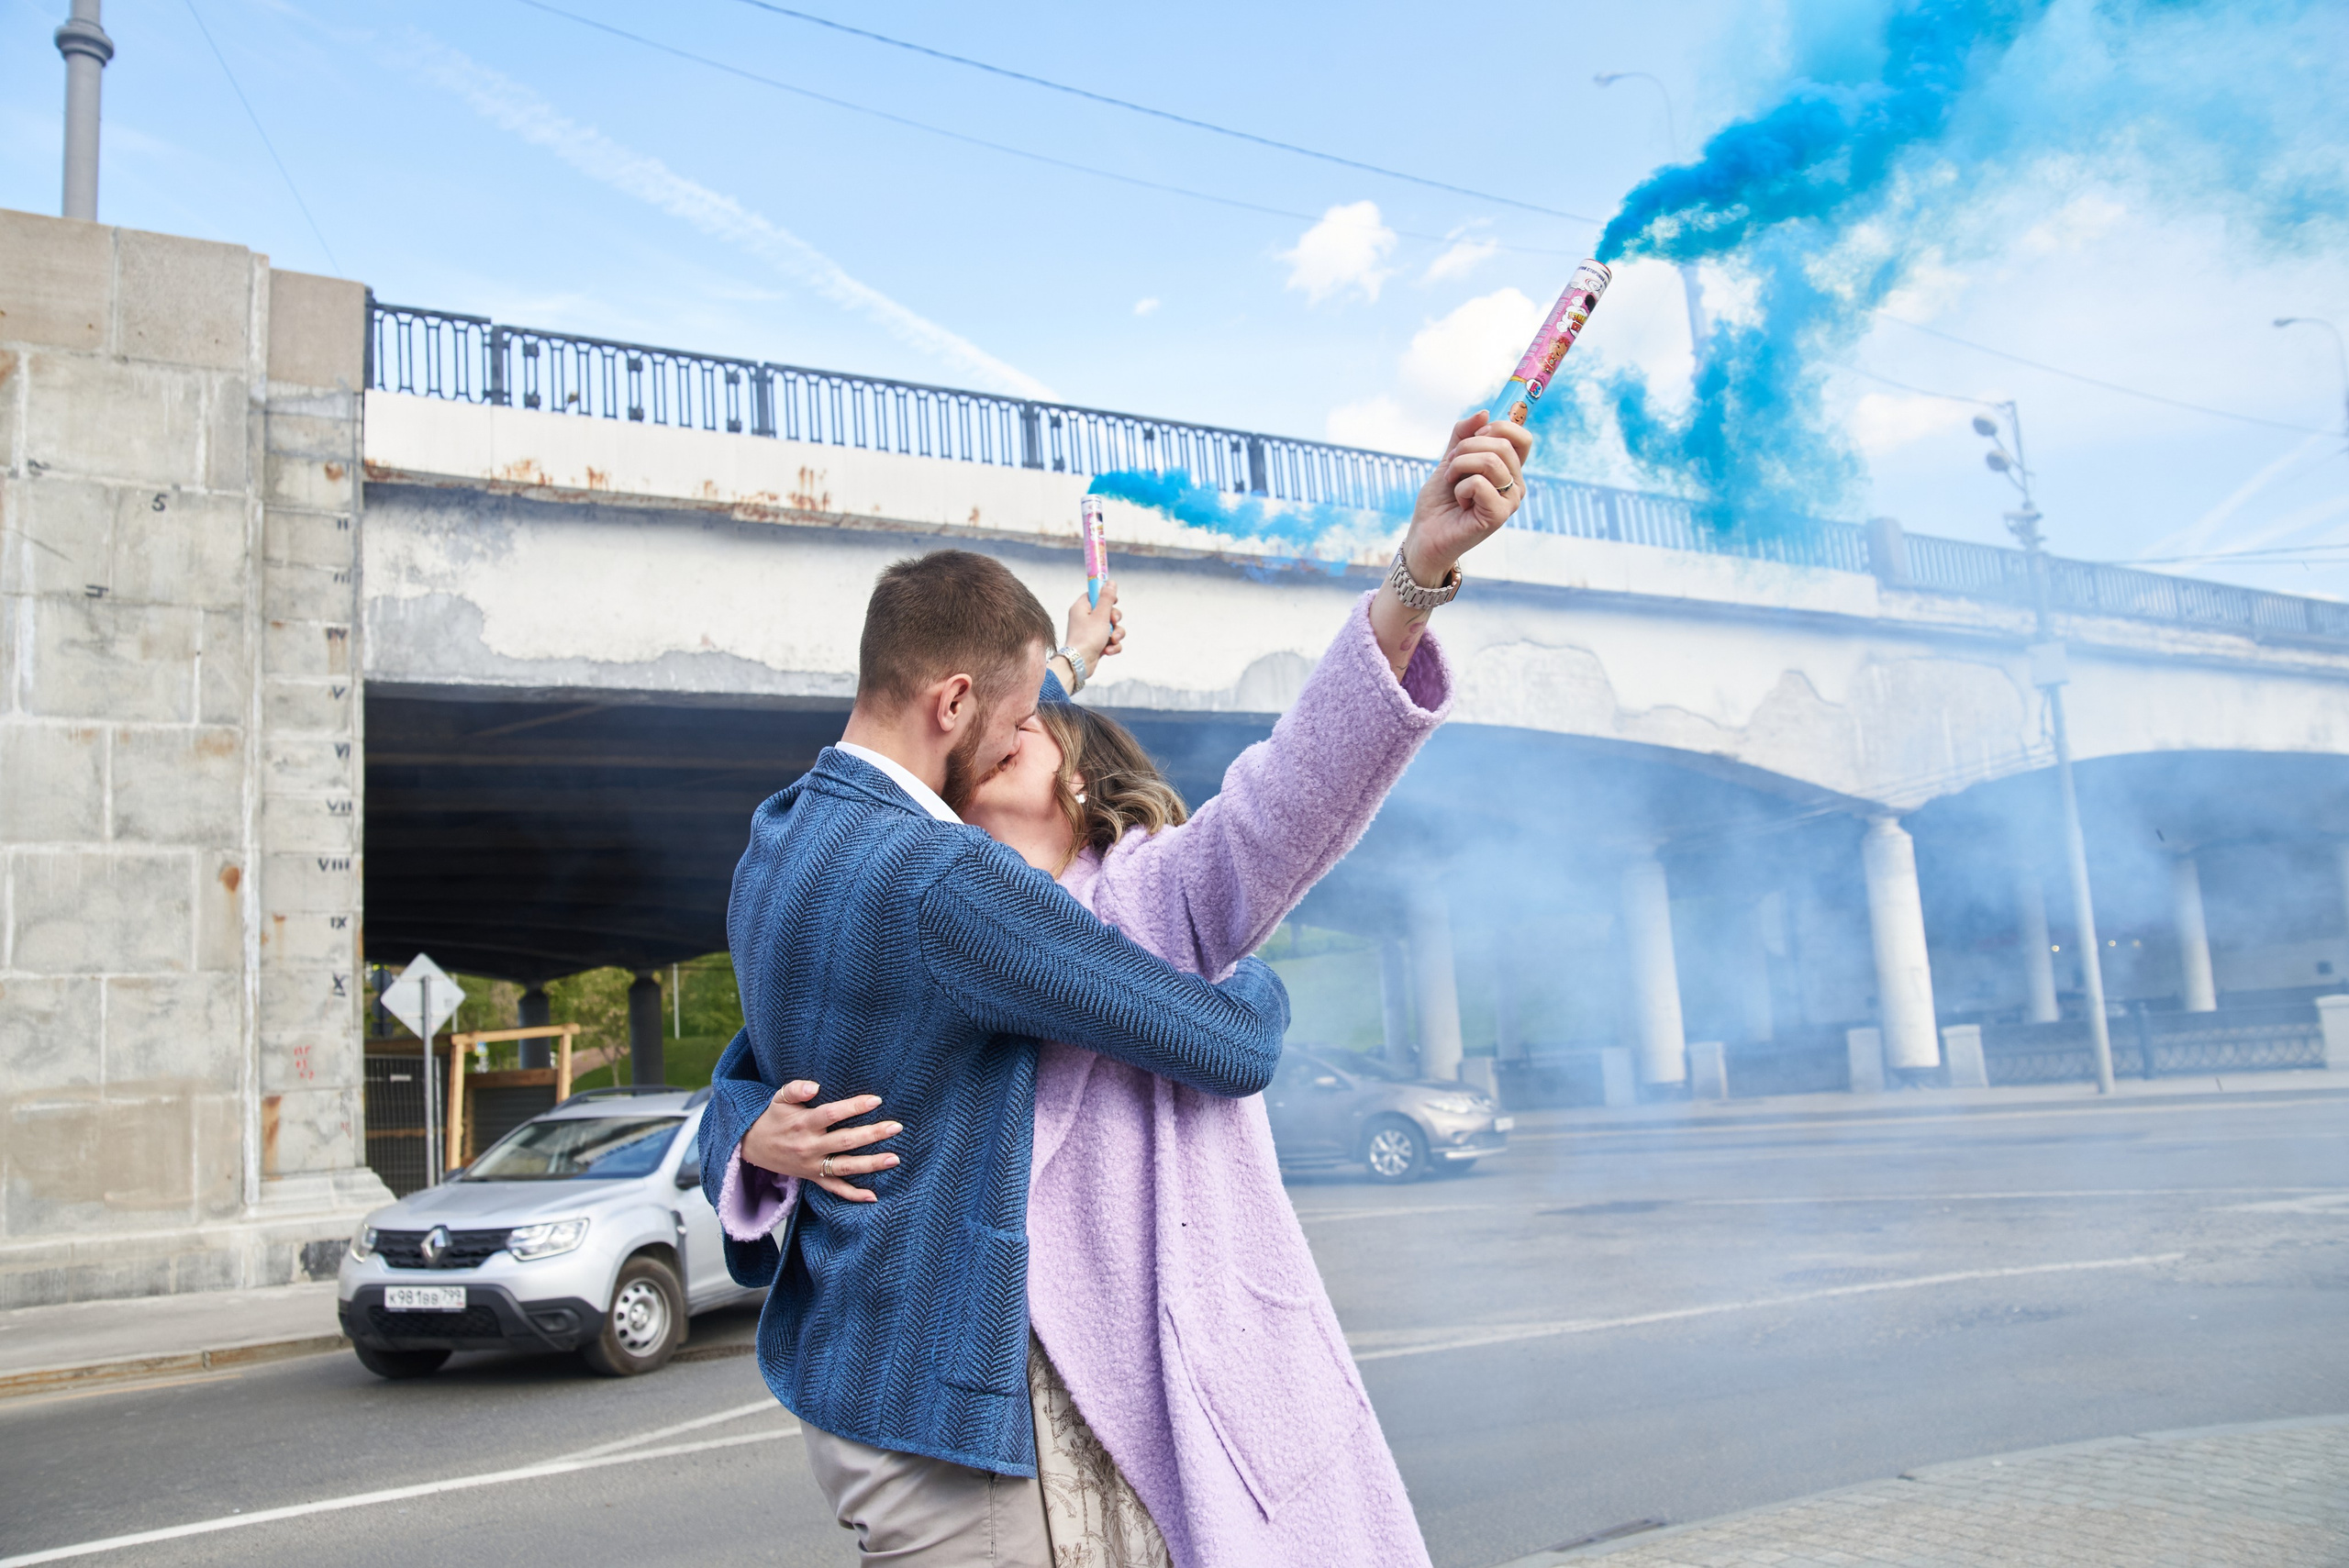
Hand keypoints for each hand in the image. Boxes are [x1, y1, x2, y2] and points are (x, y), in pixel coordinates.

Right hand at [738, 1080, 901, 1203]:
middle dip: (872, 1134)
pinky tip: (873, 1196)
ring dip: (871, 1164)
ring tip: (894, 1158)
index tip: (876, 1100)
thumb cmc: (773, 1118)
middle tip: (896, 1127)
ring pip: (845, 1167)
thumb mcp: (779, 1098)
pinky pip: (834, 1189)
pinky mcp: (813, 1178)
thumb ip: (796, 1089)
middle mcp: (810, 1146)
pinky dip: (853, 1195)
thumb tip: (815, 1086)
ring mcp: (812, 1165)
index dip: (854, 1107)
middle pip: (845, 1141)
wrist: (752, 1146)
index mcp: (803, 1124)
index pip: (832, 1114)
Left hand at [1064, 581, 1124, 672]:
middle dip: (1115, 619)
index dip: (1106, 596)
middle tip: (1113, 622)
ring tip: (1112, 641)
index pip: (1094, 594)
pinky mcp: (1096, 644)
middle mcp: (1084, 619)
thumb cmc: (1087, 638)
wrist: (1079, 664)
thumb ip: (1107, 598)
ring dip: (1116, 634)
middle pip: (1107, 611)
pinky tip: (1108, 651)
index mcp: (1081, 608)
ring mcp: (1090, 632)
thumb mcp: (1101, 615)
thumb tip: (1110, 582)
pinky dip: (1112, 646)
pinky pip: (1110, 641)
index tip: (1114, 600)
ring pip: (1112, 627)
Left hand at [1401, 413, 1532, 582]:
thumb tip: (1484, 413)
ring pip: (1490, 461)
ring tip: (1452, 482)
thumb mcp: (1450, 459)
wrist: (1426, 534)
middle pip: (1502, 444)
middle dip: (1466, 447)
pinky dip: (1460, 488)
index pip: (1522, 437)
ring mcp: (1510, 501)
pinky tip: (1459, 503)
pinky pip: (1479, 483)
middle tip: (1452, 466)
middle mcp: (1516, 485)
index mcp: (1509, 470)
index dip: (1499, 427)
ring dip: (1459, 466)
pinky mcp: (1499, 516)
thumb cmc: (1440, 501)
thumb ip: (1464, 435)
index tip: (1475, 436)